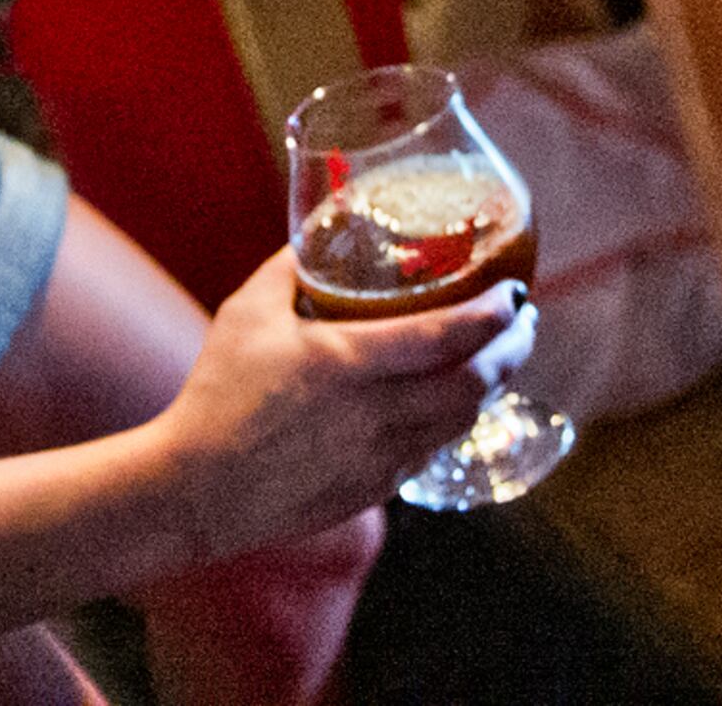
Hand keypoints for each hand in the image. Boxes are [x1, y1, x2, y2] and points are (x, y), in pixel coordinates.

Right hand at [148, 250, 534, 561]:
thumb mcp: (247, 314)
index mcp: (347, 364)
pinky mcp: (376, 490)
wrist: (198, 490)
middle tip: (524, 320)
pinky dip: (454, 418)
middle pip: (474, 384)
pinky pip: (433, 448)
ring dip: (491, 385)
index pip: (447, 336)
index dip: (493, 313)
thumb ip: (289, 268)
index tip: (517, 291)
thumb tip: (319, 231)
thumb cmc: (217, 394)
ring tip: (499, 355)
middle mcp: (377, 415)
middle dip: (512, 349)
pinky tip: (449, 399)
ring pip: (461, 420)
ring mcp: (381, 459)